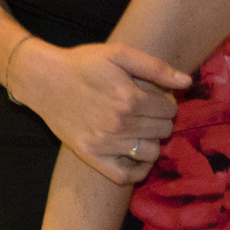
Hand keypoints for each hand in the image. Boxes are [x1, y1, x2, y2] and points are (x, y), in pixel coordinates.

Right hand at [5, 39, 187, 183]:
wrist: (43, 80)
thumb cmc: (82, 63)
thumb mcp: (118, 53)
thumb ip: (155, 66)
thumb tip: (187, 82)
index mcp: (129, 98)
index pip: (170, 109)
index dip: (166, 101)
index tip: (154, 96)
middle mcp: (119, 124)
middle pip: (164, 130)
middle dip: (161, 119)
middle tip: (146, 111)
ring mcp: (105, 144)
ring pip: (151, 153)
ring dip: (152, 141)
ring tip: (141, 129)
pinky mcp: (92, 156)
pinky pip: (126, 176)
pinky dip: (138, 170)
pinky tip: (136, 155)